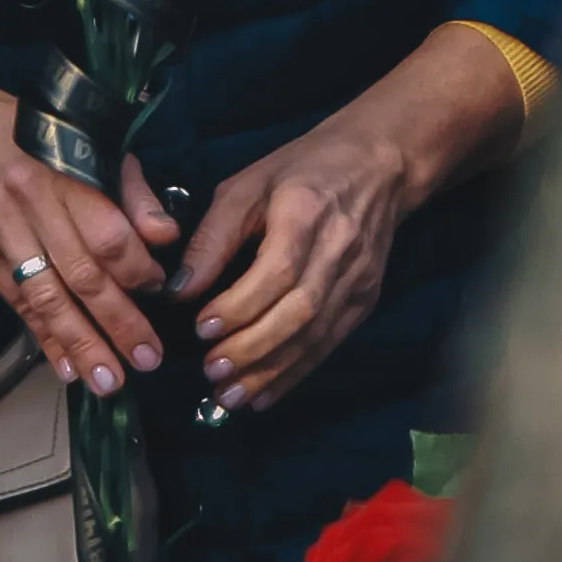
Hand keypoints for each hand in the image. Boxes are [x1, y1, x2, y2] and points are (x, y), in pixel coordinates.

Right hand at [0, 56, 180, 396]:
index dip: (136, 269)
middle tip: (147, 360)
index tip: (160, 294)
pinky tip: (69, 367)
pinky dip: (45, 338)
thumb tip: (166, 237)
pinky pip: (18, 305)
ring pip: (47, 297)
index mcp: (65, 171)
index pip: (106, 233)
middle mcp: (29, 203)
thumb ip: (134, 195)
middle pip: (80, 274)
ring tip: (109, 380)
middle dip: (118, 322)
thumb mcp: (95, 148)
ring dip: (81, 343)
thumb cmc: (44, 143)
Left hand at [171, 116, 415, 414]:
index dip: (239, 305)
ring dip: (270, 371)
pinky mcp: (365, 300)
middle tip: (211, 371)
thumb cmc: (302, 168)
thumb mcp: (248, 184)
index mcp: (306, 213)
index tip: (201, 328)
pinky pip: (328, 344)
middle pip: (298, 311)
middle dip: (252, 348)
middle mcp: (339, 250)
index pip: (277, 271)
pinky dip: (295, 373)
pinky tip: (264, 394)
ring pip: (314, 336)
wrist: (380, 165)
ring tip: (230, 395)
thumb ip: (214, 236)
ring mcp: (358, 280)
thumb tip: (181, 290)